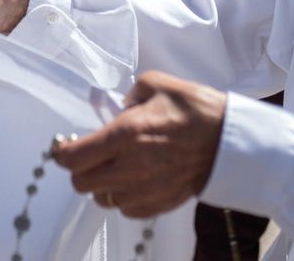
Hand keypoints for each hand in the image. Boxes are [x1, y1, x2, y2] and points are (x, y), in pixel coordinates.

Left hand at [51, 71, 226, 218]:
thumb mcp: (158, 84)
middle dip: (81, 168)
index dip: (62, 152)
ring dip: (102, 184)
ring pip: (101, 198)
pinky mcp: (158, 204)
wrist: (231, 142)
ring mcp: (143, 190)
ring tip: (115, 167)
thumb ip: (130, 94)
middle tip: (90, 155)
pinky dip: (123, 197)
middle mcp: (129, 167)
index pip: (73, 157)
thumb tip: (120, 107)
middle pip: (81, 183)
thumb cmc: (197, 110)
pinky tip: (134, 180)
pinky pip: (125, 209)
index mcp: (124, 135)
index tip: (64, 146)